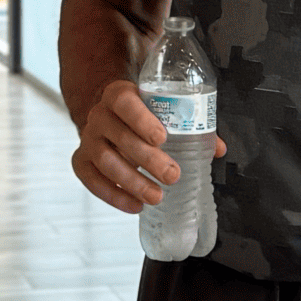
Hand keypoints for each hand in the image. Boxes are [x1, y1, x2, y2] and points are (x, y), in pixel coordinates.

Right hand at [70, 79, 225, 214]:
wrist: (108, 115)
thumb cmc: (140, 113)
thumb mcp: (160, 108)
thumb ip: (188, 124)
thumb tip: (219, 148)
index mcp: (118, 95)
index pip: (125, 103)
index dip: (141, 120)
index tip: (162, 137)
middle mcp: (99, 115)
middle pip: (119, 136)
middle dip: (147, 159)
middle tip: (172, 175)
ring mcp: (88, 138)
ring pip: (105, 161)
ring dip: (132, 182)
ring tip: (156, 196)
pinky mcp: (81, 159)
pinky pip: (91, 180)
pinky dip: (113, 195)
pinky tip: (134, 205)